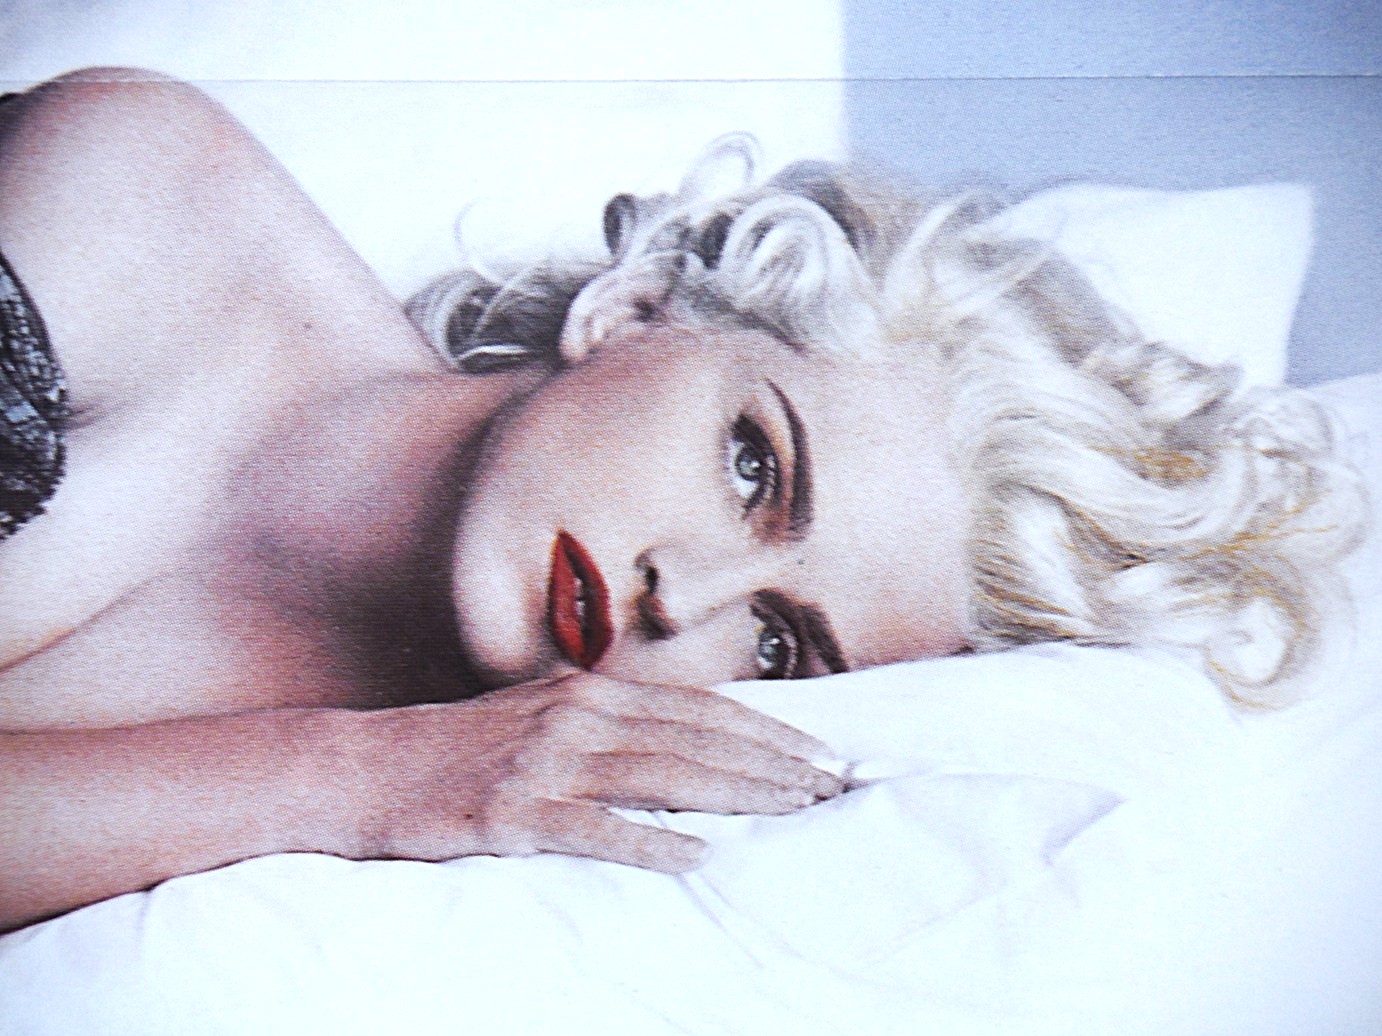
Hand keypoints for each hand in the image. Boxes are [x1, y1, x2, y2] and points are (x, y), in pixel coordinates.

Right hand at [349, 671, 842, 871]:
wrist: (358, 769)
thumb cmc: (456, 750)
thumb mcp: (536, 717)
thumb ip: (603, 725)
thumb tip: (679, 747)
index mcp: (587, 693)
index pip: (699, 709)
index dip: (766, 731)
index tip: (820, 754)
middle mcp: (575, 717)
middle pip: (696, 740)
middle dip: (773, 765)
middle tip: (832, 789)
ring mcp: (543, 763)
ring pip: (663, 775)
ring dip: (738, 795)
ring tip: (795, 813)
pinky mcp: (511, 813)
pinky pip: (594, 828)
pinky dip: (650, 840)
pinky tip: (698, 857)